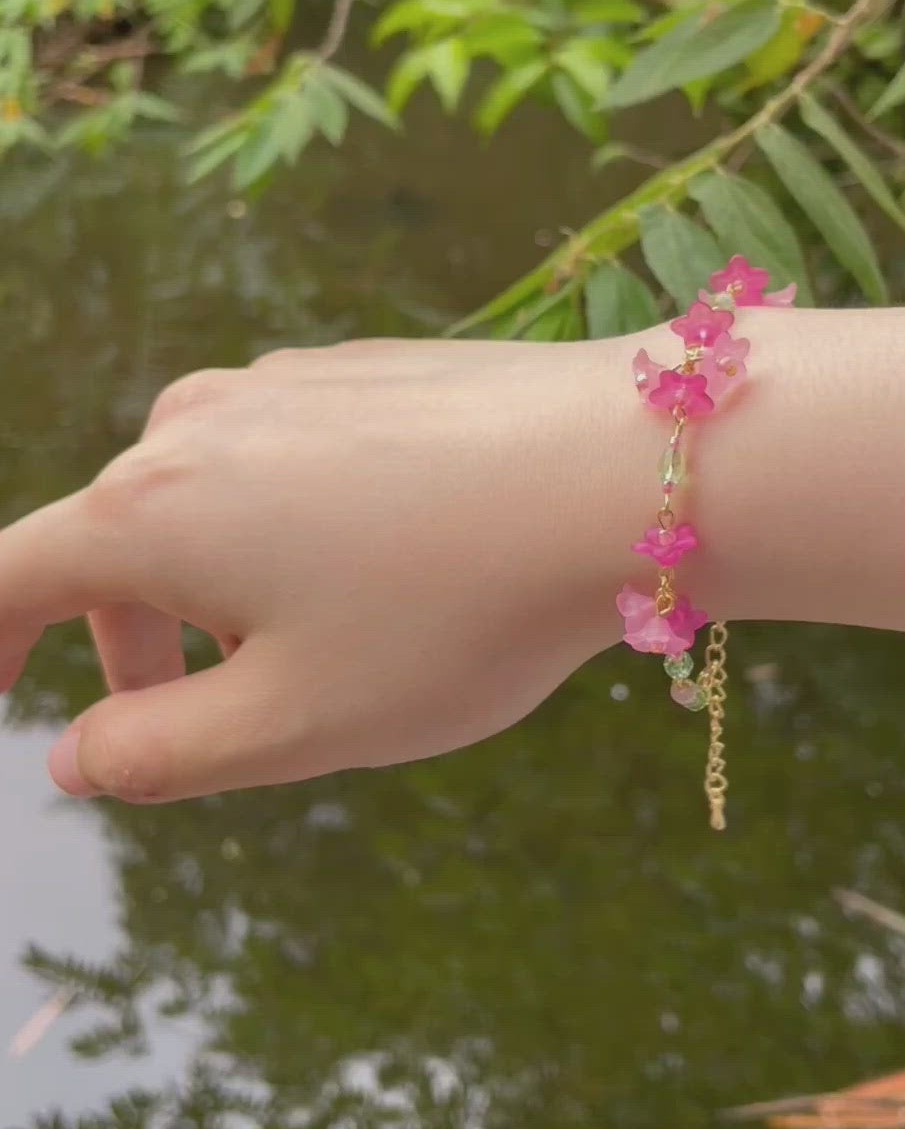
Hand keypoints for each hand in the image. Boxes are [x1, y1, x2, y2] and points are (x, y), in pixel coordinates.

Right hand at [0, 338, 646, 803]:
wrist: (619, 472)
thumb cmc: (453, 611)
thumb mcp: (290, 723)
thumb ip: (156, 753)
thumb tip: (74, 757)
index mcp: (148, 510)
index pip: (9, 576)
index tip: (1, 693)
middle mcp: (193, 425)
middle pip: (111, 543)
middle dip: (131, 642)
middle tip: (201, 716)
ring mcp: (280, 384)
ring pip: (203, 502)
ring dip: (217, 588)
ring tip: (318, 647)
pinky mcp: (356, 371)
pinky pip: (279, 462)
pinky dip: (287, 531)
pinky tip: (386, 570)